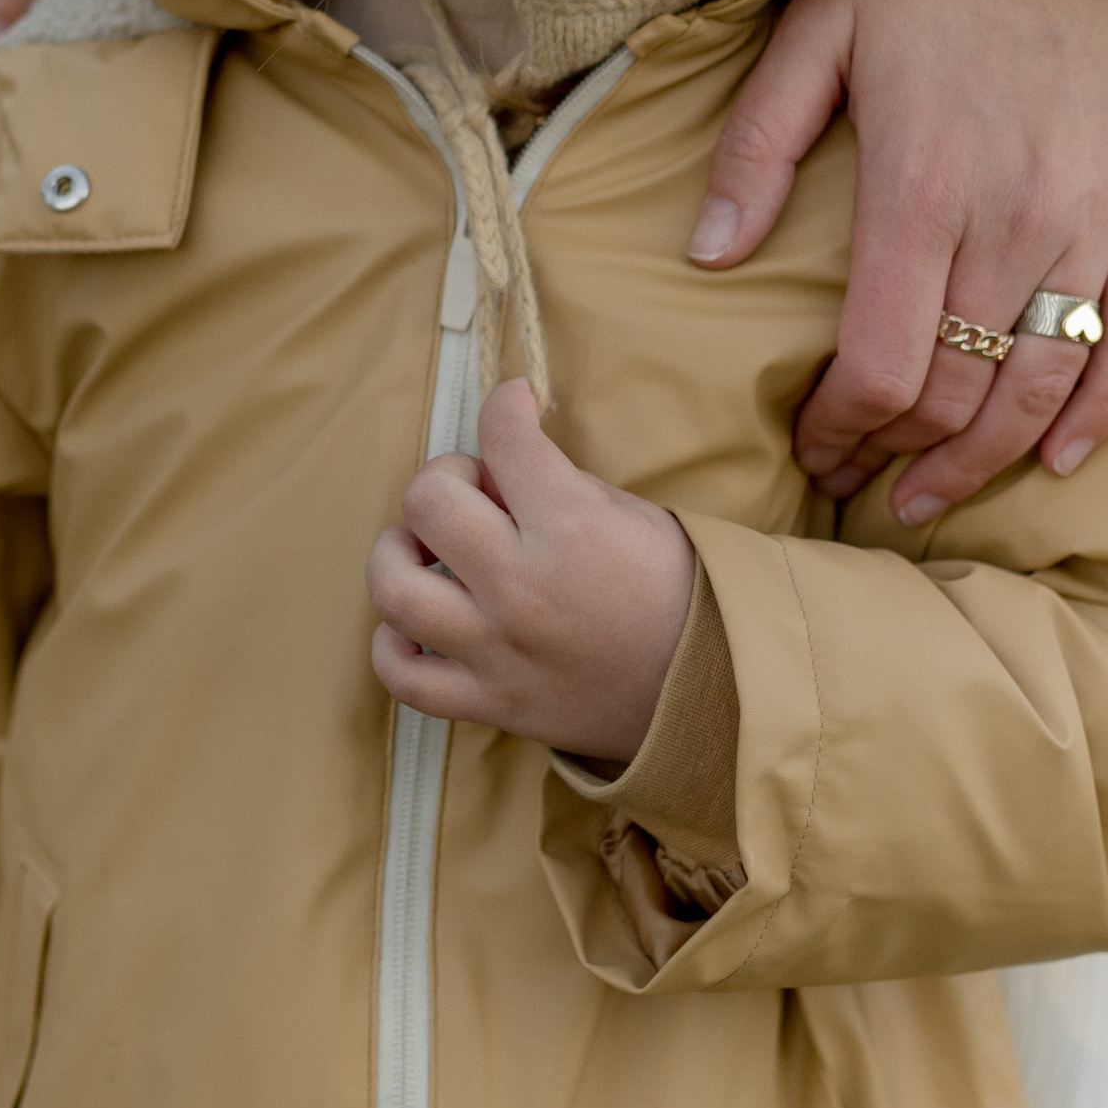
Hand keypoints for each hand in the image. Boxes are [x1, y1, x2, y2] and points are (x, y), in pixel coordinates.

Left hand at [366, 378, 697, 763]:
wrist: (713, 691)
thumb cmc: (677, 594)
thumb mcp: (632, 515)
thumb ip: (558, 486)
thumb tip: (499, 465)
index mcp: (569, 528)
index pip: (503, 436)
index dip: (505, 405)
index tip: (513, 408)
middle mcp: (521, 587)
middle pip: (426, 502)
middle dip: (445, 478)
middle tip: (474, 491)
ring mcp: (498, 650)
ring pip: (394, 588)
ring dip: (399, 555)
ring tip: (426, 552)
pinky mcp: (490, 702)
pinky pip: (404, 677)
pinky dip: (394, 645)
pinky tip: (417, 623)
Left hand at [685, 0, 1107, 523]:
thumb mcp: (814, 31)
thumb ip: (756, 148)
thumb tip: (707, 257)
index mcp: (922, 184)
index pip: (884, 363)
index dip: (843, 429)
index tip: (811, 448)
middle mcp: (1014, 219)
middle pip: (960, 391)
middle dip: (901, 455)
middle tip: (857, 481)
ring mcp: (1089, 221)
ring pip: (1044, 384)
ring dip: (988, 458)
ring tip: (933, 495)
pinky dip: (1101, 411)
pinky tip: (1056, 460)